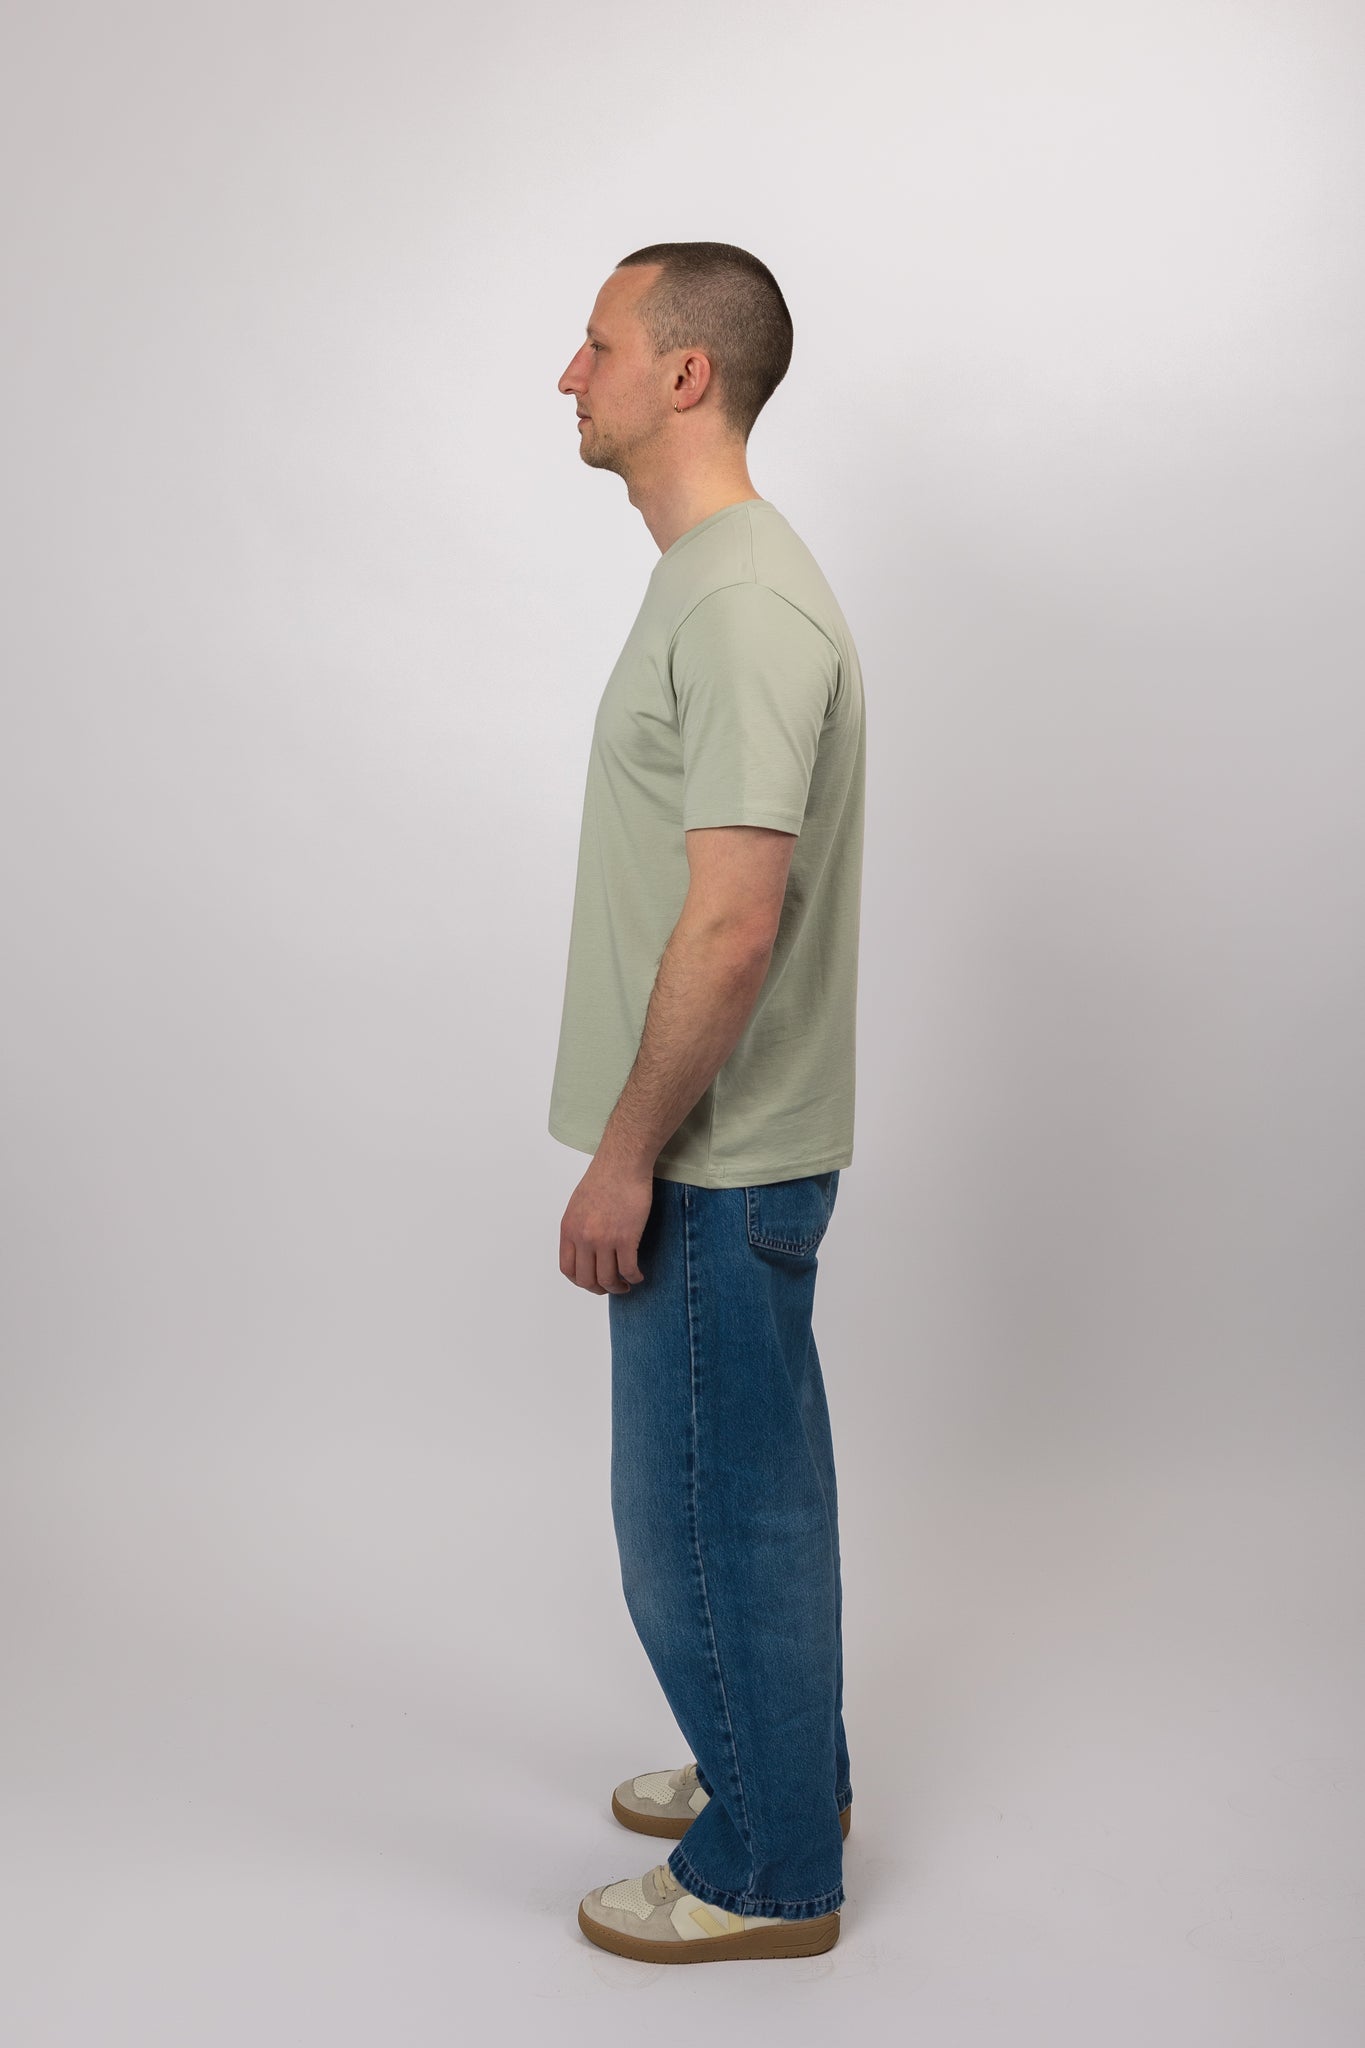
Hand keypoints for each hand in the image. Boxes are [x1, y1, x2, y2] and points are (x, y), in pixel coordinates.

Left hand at [559, 1153, 653, 1293]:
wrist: (623, 1163)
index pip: (567, 1269)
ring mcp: (604, 1239)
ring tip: (627, 1284)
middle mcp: (583, 1238)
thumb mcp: (578, 1205)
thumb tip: (584, 1248)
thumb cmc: (605, 1178)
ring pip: (608, 1279)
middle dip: (599, 1289)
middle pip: (586, 1280)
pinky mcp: (626, 1238)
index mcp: (569, 1230)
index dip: (580, 1281)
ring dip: (618, 1287)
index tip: (592, 1281)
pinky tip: (639, 1275)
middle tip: (611, 1286)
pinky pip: (628, 1269)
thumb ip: (579, 1228)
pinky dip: (634, 1277)